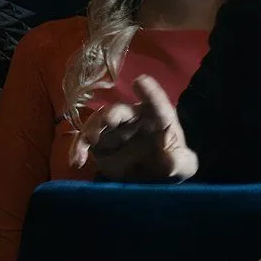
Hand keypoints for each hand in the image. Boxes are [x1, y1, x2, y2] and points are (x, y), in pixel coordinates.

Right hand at [68, 75, 197, 181]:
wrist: (151, 179)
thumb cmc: (170, 163)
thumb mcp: (183, 165)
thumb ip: (180, 161)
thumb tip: (170, 158)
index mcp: (158, 118)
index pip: (157, 104)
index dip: (150, 93)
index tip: (141, 82)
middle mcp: (134, 118)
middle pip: (122, 111)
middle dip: (114, 113)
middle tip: (108, 120)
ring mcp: (114, 129)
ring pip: (99, 121)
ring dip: (93, 128)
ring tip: (91, 140)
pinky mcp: (99, 144)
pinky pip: (84, 141)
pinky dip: (78, 148)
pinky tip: (77, 161)